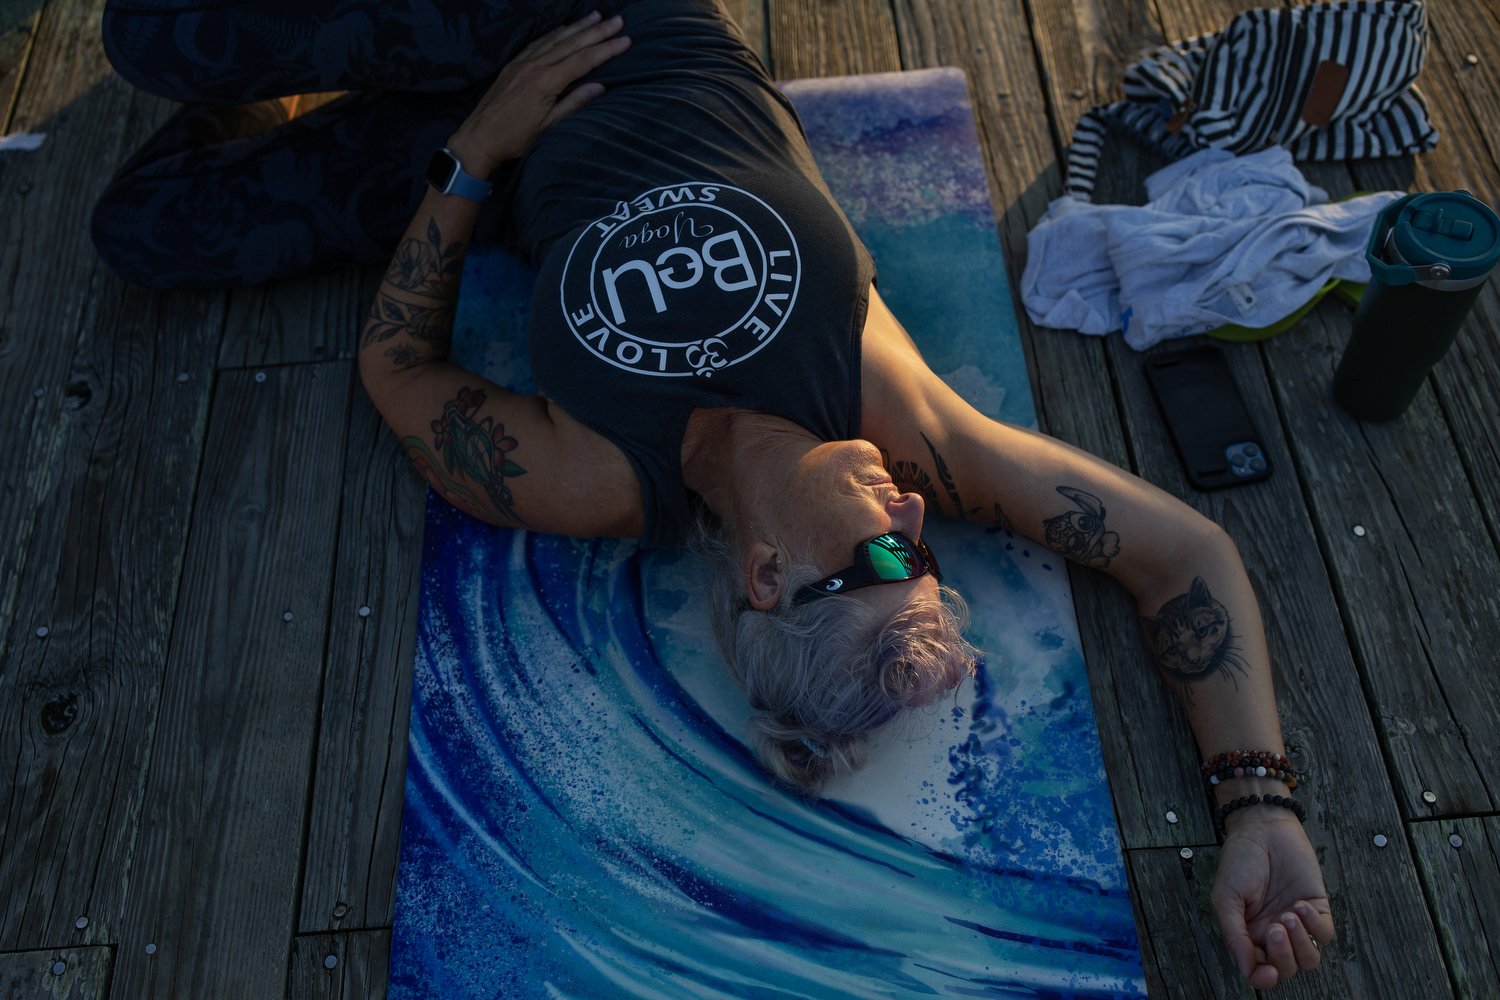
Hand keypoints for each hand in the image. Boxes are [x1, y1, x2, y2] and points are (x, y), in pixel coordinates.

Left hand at [447, 11, 629, 176]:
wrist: (479, 138)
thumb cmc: (515, 138)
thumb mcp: (548, 126)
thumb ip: (573, 103)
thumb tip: (599, 86)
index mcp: (546, 82)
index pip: (583, 61)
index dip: (606, 49)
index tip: (625, 40)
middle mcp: (535, 66)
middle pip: (572, 43)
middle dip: (597, 31)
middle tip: (617, 20)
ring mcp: (522, 63)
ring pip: (555, 38)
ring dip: (577, 26)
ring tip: (596, 16)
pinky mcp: (512, 65)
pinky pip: (537, 42)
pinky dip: (554, 33)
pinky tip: (564, 28)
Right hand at [1211, 807, 1334, 988]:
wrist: (1262, 828)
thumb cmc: (1239, 860)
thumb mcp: (1226, 897)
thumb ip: (1234, 934)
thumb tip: (1246, 969)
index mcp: (1249, 935)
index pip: (1260, 970)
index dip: (1264, 978)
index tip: (1266, 971)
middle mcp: (1275, 934)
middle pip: (1288, 968)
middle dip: (1283, 955)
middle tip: (1274, 928)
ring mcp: (1298, 923)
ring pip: (1310, 959)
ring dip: (1301, 943)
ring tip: (1288, 915)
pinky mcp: (1318, 908)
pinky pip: (1325, 934)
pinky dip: (1315, 925)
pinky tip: (1300, 905)